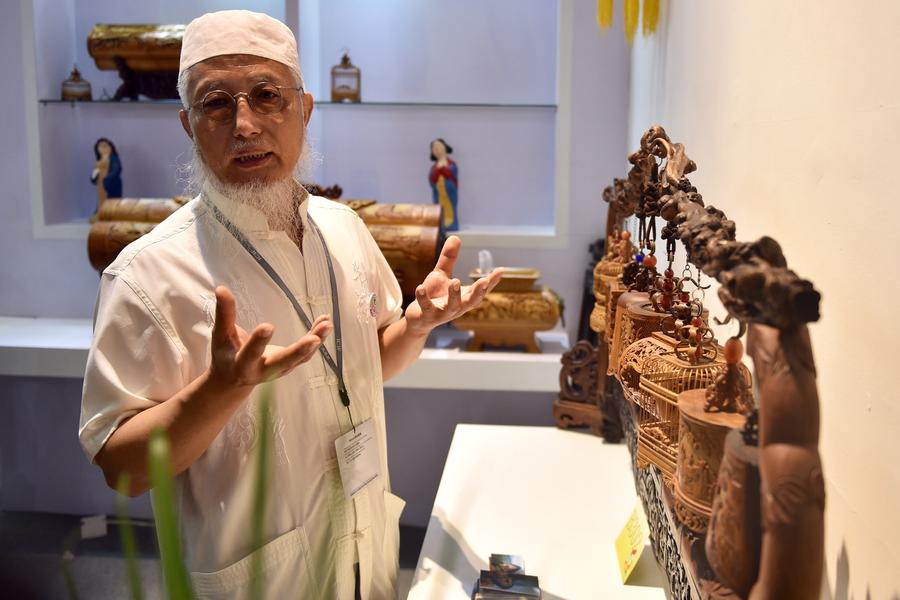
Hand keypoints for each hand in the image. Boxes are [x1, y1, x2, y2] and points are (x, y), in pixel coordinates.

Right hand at [208, 286, 331, 389]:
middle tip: (313, 340)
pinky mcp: (292, 365)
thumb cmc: (226, 355)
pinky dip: (318, 337)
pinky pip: (308, 353)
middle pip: (283, 362)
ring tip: (327, 324)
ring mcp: (281, 370)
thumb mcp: (221, 337)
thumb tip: (221, 288)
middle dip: (298, 352)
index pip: (250, 353)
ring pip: (301, 358)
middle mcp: (264, 371)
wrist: (236, 380)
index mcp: (242, 364)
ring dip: (315, 342)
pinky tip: (325, 322)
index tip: (268, 326)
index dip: (258, 342)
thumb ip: (224, 314)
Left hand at [404, 236, 502, 333]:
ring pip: (452, 306)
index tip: (501, 270)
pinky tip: (420, 287)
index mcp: (464, 298)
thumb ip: (449, 259)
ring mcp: (442, 313)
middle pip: (472, 302)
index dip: (492, 282)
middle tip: (484, 281)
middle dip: (478, 292)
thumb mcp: (442, 275)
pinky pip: (426, 307)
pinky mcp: (427, 316)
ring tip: (455, 281)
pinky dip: (423, 298)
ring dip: (454, 295)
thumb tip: (456, 237)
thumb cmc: (434, 296)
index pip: (481, 290)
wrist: (418, 319)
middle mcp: (457, 307)